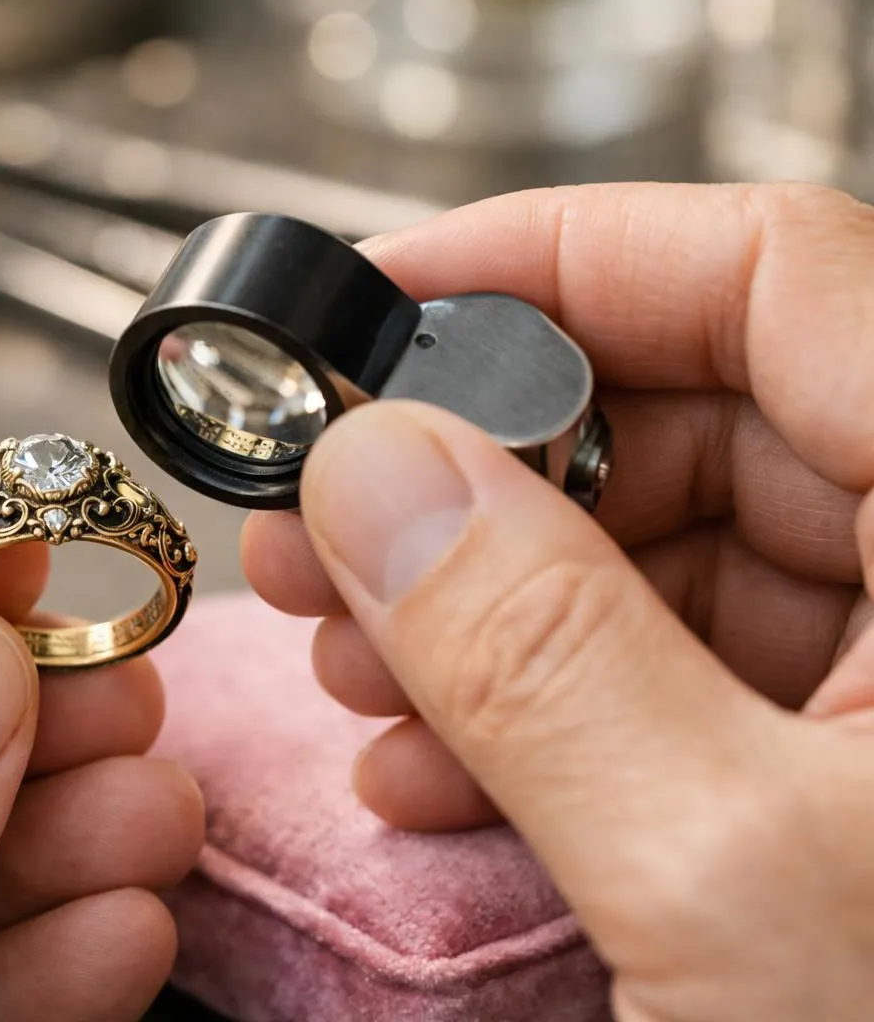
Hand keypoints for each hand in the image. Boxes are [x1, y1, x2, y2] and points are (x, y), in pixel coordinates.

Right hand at [243, 183, 873, 1019]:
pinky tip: (442, 769)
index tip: (374, 306)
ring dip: (486, 604)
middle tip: (326, 519)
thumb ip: (539, 652)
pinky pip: (682, 674)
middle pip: (692, 414)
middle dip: (477, 468)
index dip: (548, 258)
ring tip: (360, 666)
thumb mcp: (736, 886)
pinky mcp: (865, 765)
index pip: (769, 272)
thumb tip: (379, 477)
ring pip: (668, 551)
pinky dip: (547, 707)